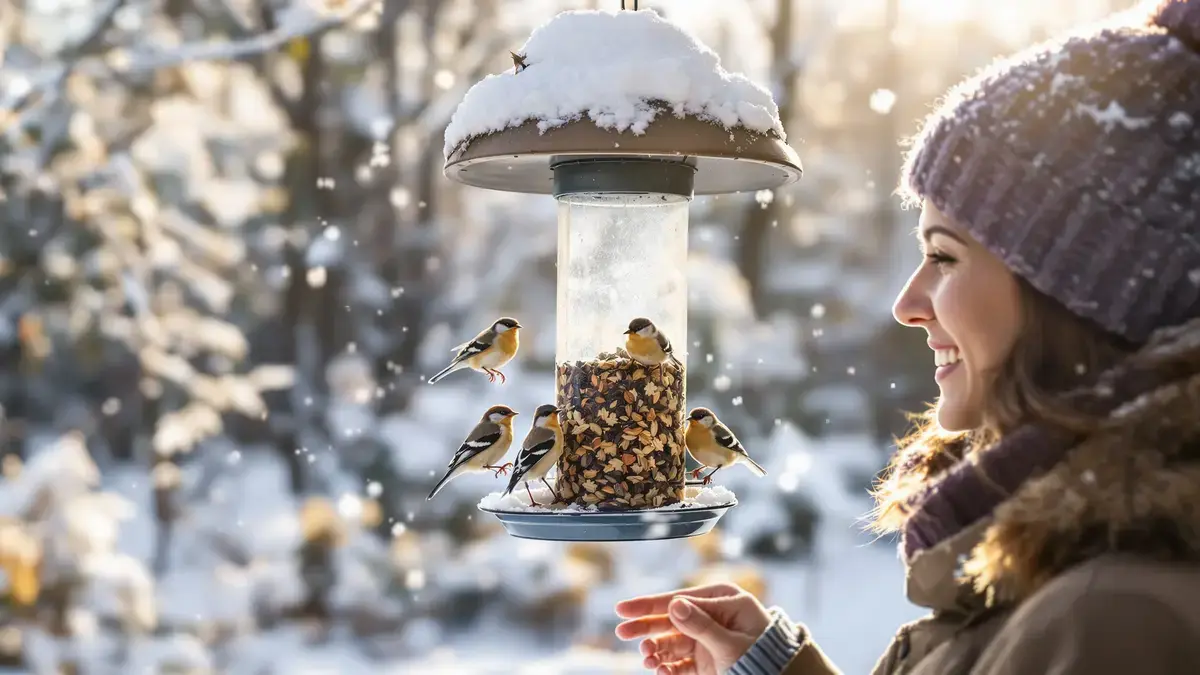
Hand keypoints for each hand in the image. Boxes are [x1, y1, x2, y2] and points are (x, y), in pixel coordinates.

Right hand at [614, 582, 771, 674]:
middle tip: (622, 633)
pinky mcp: (704, 659)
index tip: (623, 609)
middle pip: (669, 619)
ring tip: (647, 659)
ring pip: (670, 642)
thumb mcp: (731, 642)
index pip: (679, 600)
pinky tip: (659, 670)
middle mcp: (711, 616)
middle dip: (645, 627)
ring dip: (655, 650)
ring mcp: (706, 638)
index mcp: (723, 600)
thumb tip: (674, 605)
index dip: (648, 605)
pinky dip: (666, 666)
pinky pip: (678, 661)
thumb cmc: (765, 656)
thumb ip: (701, 625)